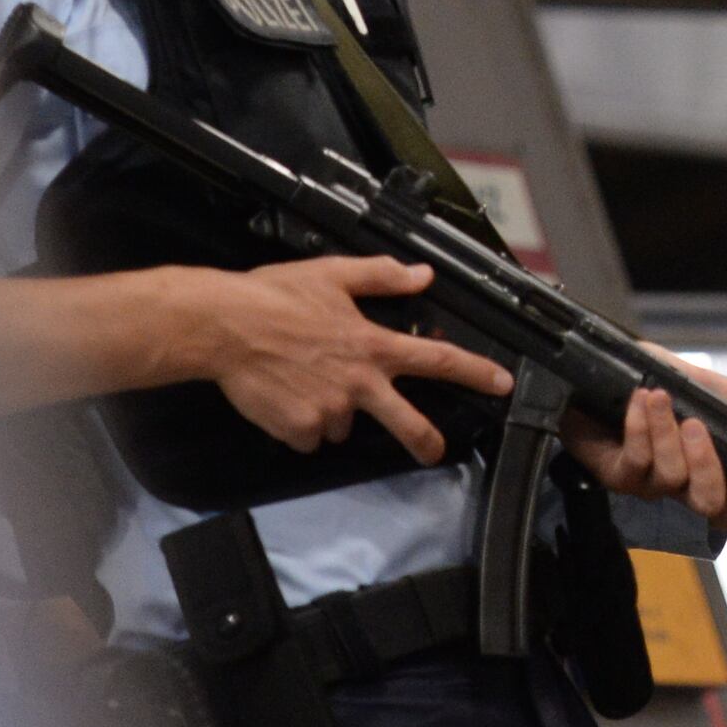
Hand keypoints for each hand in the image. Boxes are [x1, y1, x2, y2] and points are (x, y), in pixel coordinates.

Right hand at [196, 255, 512, 462]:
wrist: (223, 328)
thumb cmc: (276, 295)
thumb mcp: (333, 274)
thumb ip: (382, 276)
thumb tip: (422, 276)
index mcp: (372, 344)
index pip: (435, 358)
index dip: (474, 371)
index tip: (503, 384)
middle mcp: (358, 382)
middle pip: (407, 421)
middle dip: (424, 441)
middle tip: (432, 452)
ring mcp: (329, 410)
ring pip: (341, 423)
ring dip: (330, 410)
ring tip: (300, 377)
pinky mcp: (300, 430)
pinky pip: (308, 435)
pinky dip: (299, 423)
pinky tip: (282, 395)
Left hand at [561, 363, 726, 532]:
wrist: (606, 374)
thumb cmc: (664, 384)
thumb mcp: (710, 386)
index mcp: (711, 470)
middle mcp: (683, 486)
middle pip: (707, 503)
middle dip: (706, 467)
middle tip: (696, 424)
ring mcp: (649, 484)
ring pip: (669, 478)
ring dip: (665, 434)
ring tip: (659, 396)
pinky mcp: (617, 476)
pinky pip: (635, 463)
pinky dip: (639, 429)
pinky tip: (640, 401)